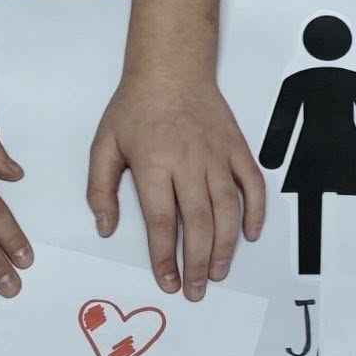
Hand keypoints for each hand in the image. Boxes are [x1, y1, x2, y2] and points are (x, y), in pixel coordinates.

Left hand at [88, 68, 264, 299]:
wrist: (171, 66)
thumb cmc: (135, 105)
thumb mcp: (104, 143)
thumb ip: (100, 188)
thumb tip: (105, 227)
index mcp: (154, 164)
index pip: (161, 221)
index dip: (165, 257)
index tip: (167, 281)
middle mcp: (189, 162)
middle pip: (198, 222)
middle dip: (197, 262)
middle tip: (196, 289)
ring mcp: (216, 155)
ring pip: (227, 209)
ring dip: (225, 245)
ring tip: (218, 271)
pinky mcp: (236, 147)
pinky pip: (252, 184)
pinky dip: (255, 211)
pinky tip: (250, 234)